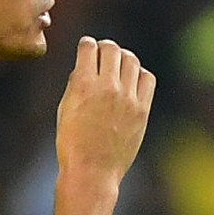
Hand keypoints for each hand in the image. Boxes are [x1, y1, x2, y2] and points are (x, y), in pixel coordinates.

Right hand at [55, 37, 155, 193]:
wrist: (93, 170)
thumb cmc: (73, 140)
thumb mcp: (66, 106)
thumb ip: (77, 82)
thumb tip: (88, 63)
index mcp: (84, 84)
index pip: (89, 47)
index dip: (88, 44)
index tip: (88, 47)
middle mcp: (108, 88)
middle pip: (113, 50)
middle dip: (106, 47)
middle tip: (104, 53)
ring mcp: (128, 99)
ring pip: (132, 61)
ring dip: (124, 58)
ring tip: (119, 65)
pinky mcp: (143, 110)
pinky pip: (148, 79)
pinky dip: (140, 74)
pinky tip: (132, 81)